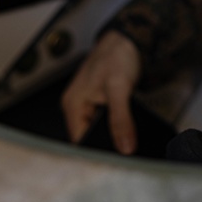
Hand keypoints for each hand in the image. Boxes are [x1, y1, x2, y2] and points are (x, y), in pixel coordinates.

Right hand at [61, 30, 140, 154]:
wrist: (129, 40)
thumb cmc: (117, 55)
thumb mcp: (118, 88)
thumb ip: (121, 119)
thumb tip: (125, 146)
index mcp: (73, 104)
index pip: (78, 142)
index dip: (95, 152)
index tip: (113, 161)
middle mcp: (77, 106)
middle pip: (87, 139)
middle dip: (104, 147)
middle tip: (123, 154)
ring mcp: (88, 106)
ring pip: (97, 133)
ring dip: (111, 139)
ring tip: (126, 144)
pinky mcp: (101, 105)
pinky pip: (105, 124)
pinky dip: (116, 128)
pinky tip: (126, 132)